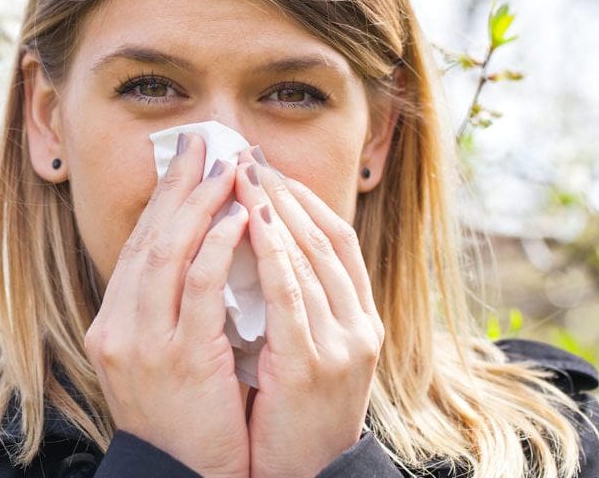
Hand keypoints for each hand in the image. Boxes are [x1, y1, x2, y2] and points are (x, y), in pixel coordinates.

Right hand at [84, 132, 249, 477]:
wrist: (181, 477)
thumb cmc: (182, 419)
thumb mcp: (161, 359)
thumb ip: (167, 311)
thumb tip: (195, 256)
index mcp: (113, 325)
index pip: (137, 248)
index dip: (162, 202)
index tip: (184, 164)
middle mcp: (117, 327)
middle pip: (147, 238)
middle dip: (176, 186)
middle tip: (202, 143)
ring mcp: (142, 342)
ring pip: (167, 252)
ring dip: (199, 204)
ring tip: (227, 169)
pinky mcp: (179, 357)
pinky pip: (199, 286)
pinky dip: (218, 245)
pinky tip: (241, 217)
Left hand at [234, 148, 384, 477]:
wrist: (307, 475)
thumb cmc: (296, 411)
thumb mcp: (306, 350)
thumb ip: (296, 303)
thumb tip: (262, 247)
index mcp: (359, 317)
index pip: (336, 239)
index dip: (303, 198)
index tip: (269, 167)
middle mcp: (359, 323)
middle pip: (322, 238)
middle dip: (282, 192)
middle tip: (248, 155)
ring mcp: (342, 343)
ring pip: (309, 258)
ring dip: (272, 211)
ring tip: (241, 175)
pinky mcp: (314, 363)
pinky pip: (290, 295)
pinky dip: (271, 253)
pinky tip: (248, 222)